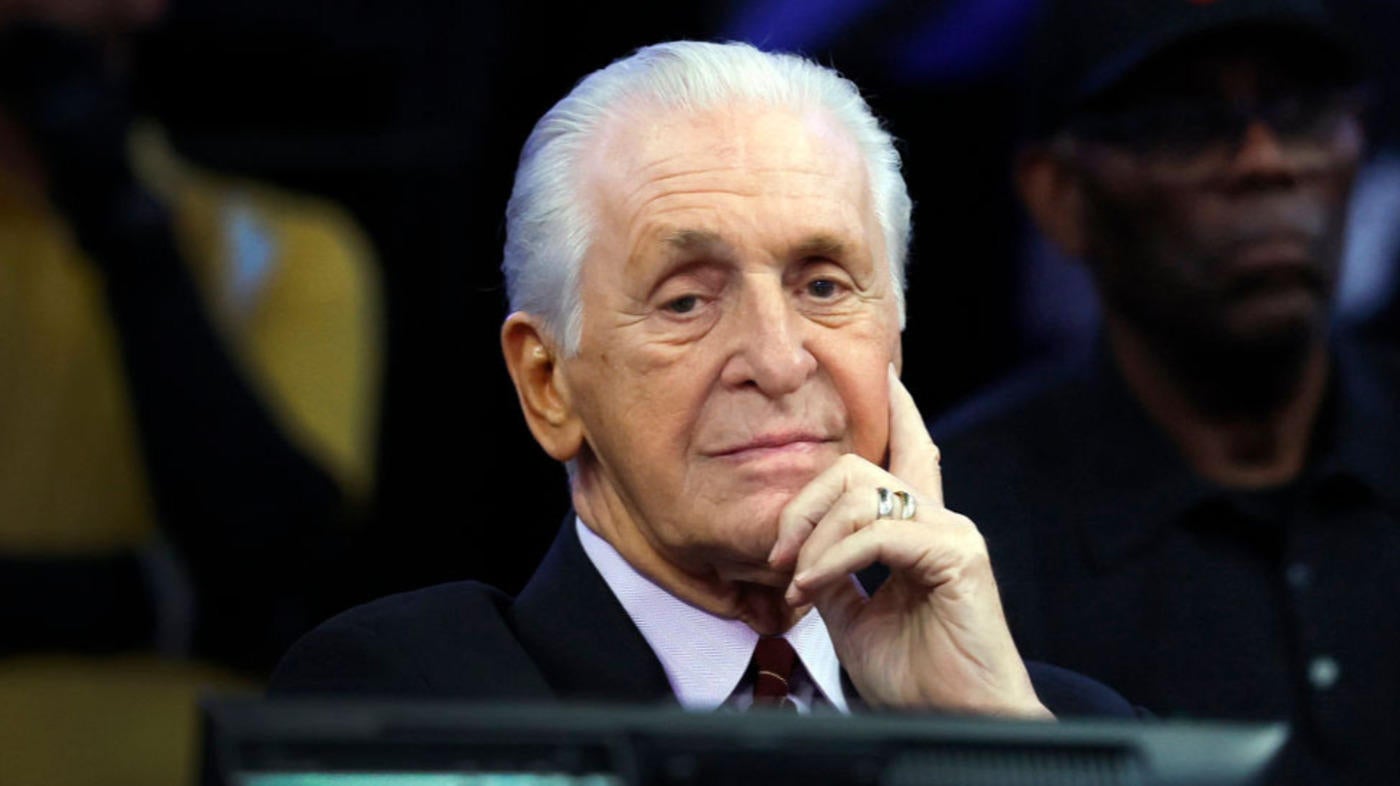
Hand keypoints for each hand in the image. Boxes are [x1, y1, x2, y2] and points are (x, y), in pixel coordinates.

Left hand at [768, 365, 1050, 717]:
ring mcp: (951, 533)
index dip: (902, 412)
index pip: (911, 453)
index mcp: (922, 531)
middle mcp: (941, 521)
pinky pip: (877, 535)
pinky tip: (813, 588)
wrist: (959, 719)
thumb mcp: (854, 619)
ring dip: (811, 540)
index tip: (888, 376)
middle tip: (777, 555)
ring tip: (795, 584)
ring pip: (862, 495)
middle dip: (804, 504)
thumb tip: (800, 555)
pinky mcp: (956, 555)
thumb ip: (834, 577)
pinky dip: (832, 559)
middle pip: (859, 469)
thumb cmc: (919, 677)